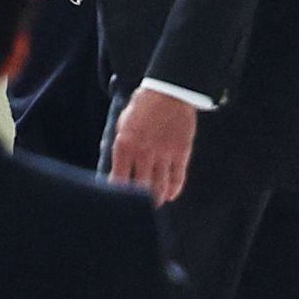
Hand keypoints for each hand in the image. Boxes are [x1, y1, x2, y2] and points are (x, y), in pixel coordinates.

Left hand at [107, 84, 198, 203]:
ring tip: (154, 203)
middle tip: (137, 207)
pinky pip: (177, 178)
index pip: (118, 180)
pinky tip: (170, 195)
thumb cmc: (143, 105)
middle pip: (139, 188)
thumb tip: (117, 167)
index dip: (117, 194)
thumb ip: (121, 146)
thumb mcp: (123, 123)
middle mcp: (143, 153)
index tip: (117, 201)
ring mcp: (164, 154)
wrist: (170, 90)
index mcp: (125, 145)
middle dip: (137, 201)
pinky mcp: (181, 152)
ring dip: (156, 198)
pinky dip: (174, 189)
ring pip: (159, 186)